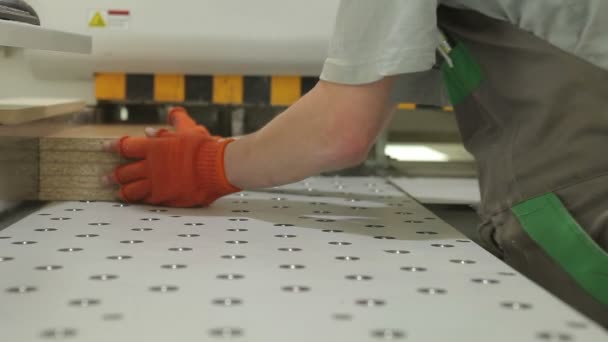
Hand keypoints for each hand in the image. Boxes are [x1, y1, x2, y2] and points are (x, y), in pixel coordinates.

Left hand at [104, 107, 238, 206]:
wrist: (218, 167)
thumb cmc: (204, 147)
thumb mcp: (189, 129)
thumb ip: (176, 122)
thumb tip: (169, 115)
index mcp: (154, 147)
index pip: (125, 146)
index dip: (112, 147)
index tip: (104, 148)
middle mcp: (151, 166)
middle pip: (124, 172)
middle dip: (113, 175)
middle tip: (105, 177)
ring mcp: (157, 184)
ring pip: (131, 190)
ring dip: (123, 191)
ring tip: (118, 192)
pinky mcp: (167, 197)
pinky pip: (147, 200)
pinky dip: (140, 200)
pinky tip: (137, 201)